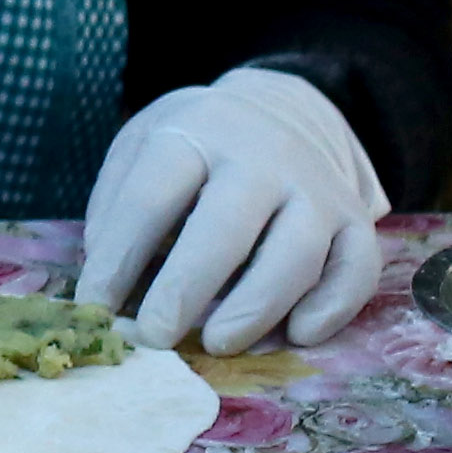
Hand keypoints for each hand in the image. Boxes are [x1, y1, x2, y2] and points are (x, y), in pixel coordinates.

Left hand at [79, 66, 386, 349]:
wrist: (284, 108)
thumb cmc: (196, 145)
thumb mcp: (144, 145)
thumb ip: (117, 203)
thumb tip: (105, 278)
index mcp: (194, 133)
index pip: (151, 197)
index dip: (120, 256)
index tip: (95, 307)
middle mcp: (262, 157)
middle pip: (226, 227)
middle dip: (187, 288)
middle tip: (155, 337)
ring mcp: (315, 188)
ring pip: (297, 253)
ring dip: (257, 307)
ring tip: (217, 343)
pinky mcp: (355, 219)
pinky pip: (356, 268)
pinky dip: (332, 308)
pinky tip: (299, 335)